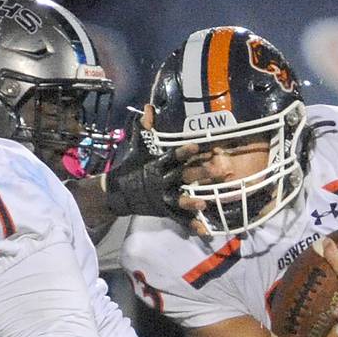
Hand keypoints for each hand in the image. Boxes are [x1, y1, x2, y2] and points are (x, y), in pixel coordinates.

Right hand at [105, 105, 199, 221]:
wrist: (118, 193)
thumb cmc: (132, 167)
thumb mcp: (138, 148)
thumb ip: (145, 128)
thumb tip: (148, 107)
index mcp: (157, 165)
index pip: (172, 156)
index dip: (184, 151)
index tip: (198, 145)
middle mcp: (161, 181)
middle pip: (183, 177)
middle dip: (201, 174)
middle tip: (220, 169)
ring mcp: (162, 198)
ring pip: (179, 200)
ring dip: (191, 202)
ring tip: (204, 203)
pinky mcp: (164, 211)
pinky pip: (178, 219)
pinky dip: (190, 225)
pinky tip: (203, 229)